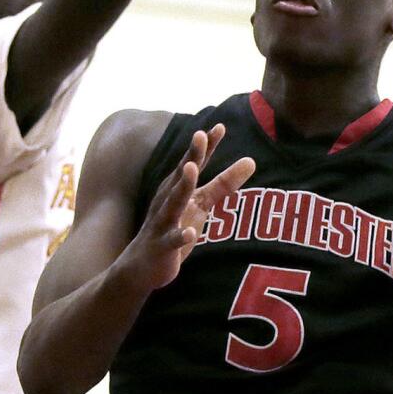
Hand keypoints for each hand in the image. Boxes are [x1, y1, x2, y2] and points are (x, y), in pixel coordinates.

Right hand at [116, 124, 255, 290]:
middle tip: (199, 134)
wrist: (141, 266)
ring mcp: (163, 222)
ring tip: (191, 168)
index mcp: (178, 188)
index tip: (220, 127)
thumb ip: (224, 183)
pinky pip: (171, 241)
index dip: (206, 146)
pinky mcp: (161, 247)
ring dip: (182, 185)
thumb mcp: (200, 204)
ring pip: (173, 202)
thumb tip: (252, 160)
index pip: (194, 162)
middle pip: (181, 175)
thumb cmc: (173, 228)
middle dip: (190, 156)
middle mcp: (168, 200)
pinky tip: (190, 233)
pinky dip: (180, 236)